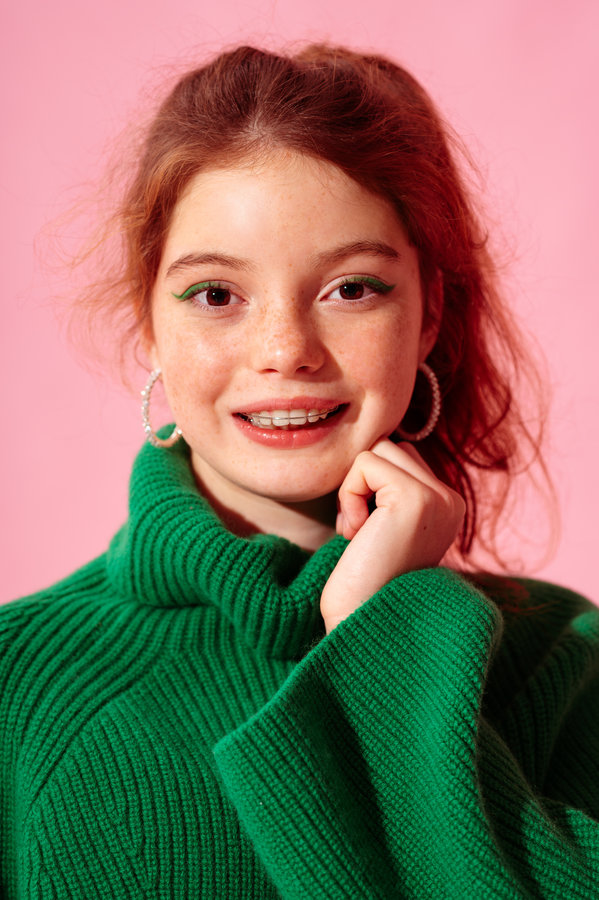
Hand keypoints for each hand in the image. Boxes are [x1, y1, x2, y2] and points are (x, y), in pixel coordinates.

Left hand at [320, 439, 464, 633]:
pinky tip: (358, 534)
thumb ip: (389, 492)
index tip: (368, 535)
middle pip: (390, 448)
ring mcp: (438, 498)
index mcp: (448, 507)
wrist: (363, 624)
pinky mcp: (416, 498)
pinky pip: (365, 463)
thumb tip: (377, 447)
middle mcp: (451, 500)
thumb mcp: (384, 530)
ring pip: (379, 449)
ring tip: (361, 534)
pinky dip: (349, 495)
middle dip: (363, 484)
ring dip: (355, 489)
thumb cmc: (362, 584)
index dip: (370, 489)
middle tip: (361, 534)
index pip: (400, 458)